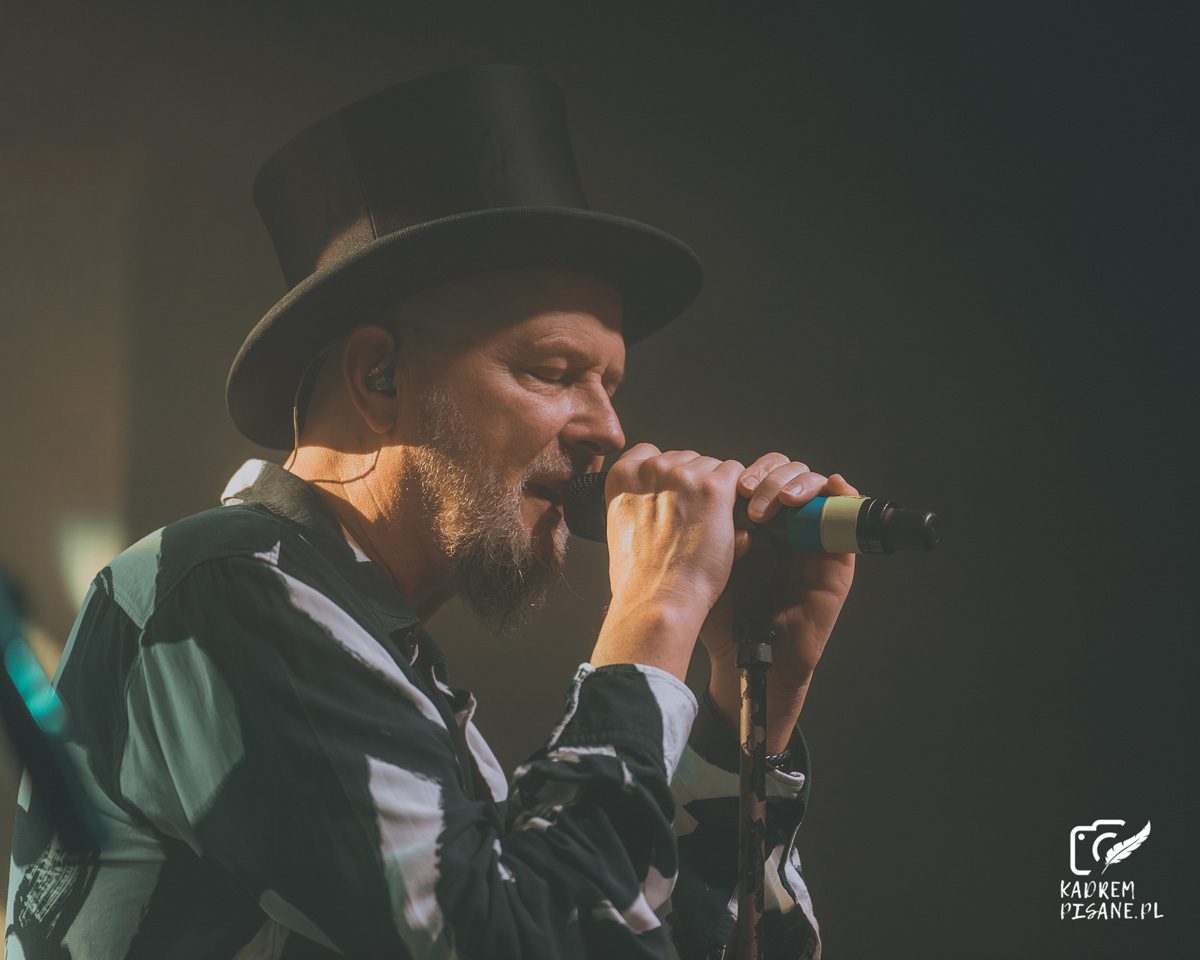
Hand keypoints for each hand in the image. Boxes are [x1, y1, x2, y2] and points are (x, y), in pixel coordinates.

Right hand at [590, 443, 746, 679]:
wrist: (659, 599)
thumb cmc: (639, 577)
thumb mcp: (621, 526)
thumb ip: (637, 499)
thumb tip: (662, 496)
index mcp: (621, 475)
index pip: (650, 452)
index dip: (667, 476)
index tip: (671, 497)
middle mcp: (652, 468)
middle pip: (685, 458)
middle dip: (693, 483)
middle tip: (693, 518)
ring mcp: (684, 475)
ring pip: (712, 465)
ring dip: (715, 489)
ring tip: (708, 524)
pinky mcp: (714, 488)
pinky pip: (734, 473)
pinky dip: (735, 493)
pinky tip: (727, 519)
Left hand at [700, 454, 857, 751]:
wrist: (748, 658)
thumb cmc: (723, 616)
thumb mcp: (708, 564)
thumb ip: (709, 528)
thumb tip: (709, 486)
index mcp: (754, 523)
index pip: (761, 475)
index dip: (750, 472)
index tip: (731, 486)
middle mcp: (784, 525)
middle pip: (787, 473)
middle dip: (771, 476)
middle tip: (750, 495)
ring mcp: (812, 539)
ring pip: (816, 486)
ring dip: (798, 483)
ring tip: (778, 502)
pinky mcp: (837, 558)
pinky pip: (847, 517)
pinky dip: (842, 494)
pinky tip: (827, 488)